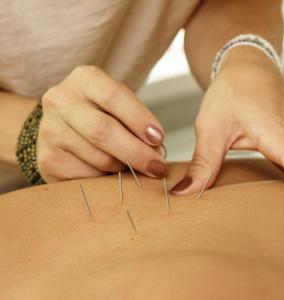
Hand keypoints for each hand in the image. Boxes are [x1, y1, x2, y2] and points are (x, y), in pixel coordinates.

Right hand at [37, 65, 166, 181]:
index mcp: (84, 79)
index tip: (158, 139)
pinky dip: (107, 179)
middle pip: (102, 131)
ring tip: (134, 167)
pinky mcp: (48, 159)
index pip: (114, 96)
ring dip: (124, 168)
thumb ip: (136, 123)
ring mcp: (50, 131)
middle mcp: (61, 101)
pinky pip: (87, 177)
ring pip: (98, 158)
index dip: (139, 120)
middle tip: (157, 167)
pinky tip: (111, 173)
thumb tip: (156, 153)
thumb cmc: (101, 114)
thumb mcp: (118, 106)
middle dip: (136, 152)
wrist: (60, 126)